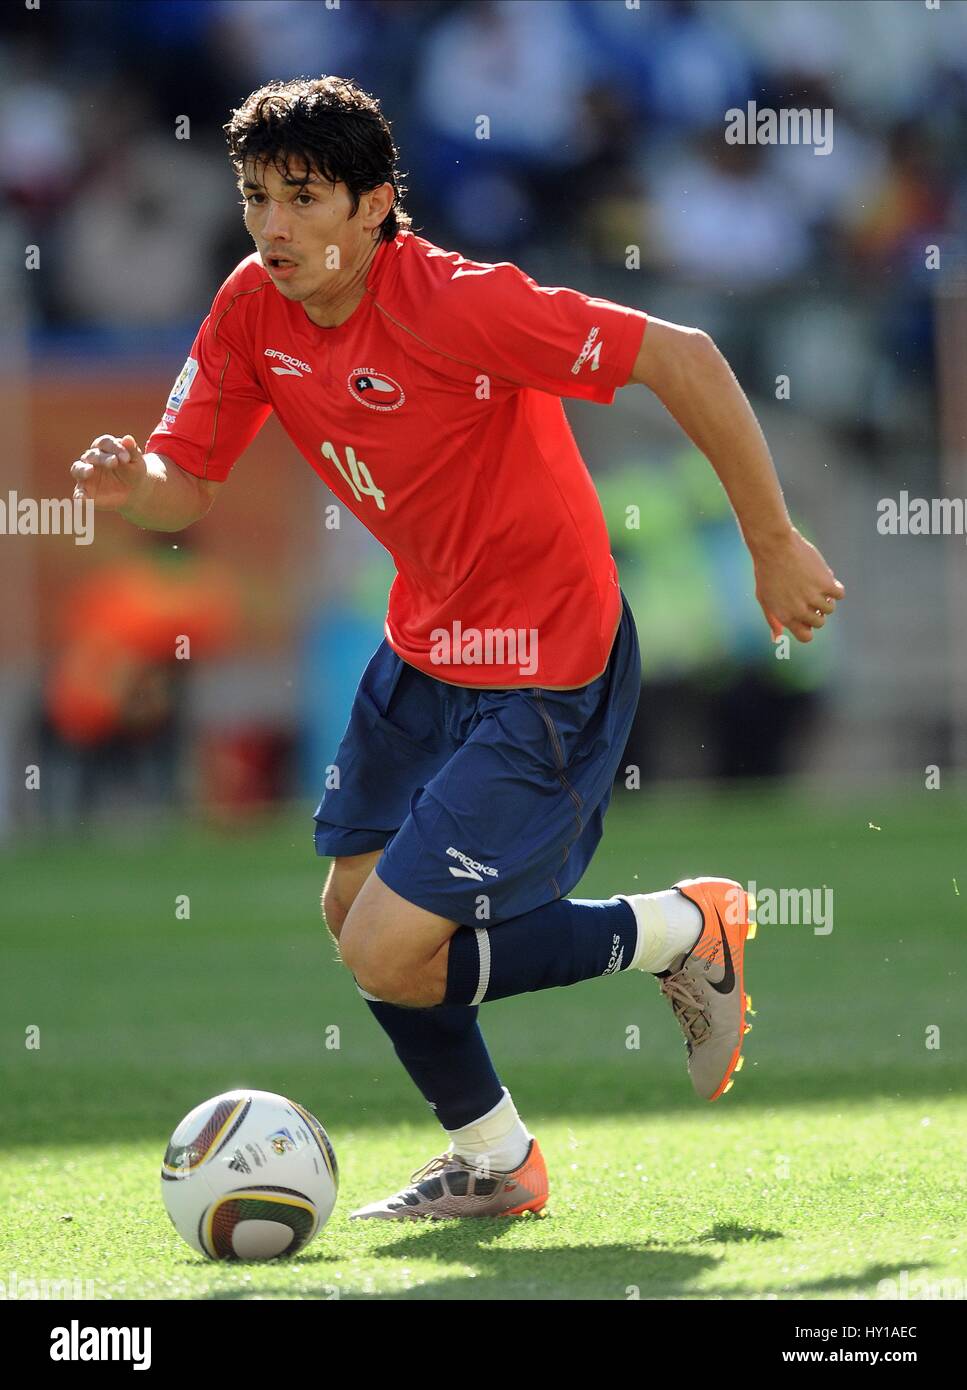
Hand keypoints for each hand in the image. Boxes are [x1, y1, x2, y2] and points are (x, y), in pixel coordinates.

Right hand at [70, 434, 147, 511]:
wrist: (133, 490)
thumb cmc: (133, 471)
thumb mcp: (136, 461)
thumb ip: (132, 450)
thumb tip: (128, 438)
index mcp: (104, 447)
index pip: (105, 442)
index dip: (115, 448)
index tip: (127, 458)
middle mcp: (91, 459)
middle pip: (92, 455)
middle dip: (102, 458)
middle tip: (114, 462)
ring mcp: (85, 474)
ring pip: (77, 469)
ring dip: (82, 470)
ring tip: (89, 471)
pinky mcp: (85, 491)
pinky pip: (79, 493)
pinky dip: (79, 496)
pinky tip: (83, 498)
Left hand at [752, 527, 843, 643]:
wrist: (774, 546)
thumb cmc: (766, 572)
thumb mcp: (764, 598)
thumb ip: (772, 620)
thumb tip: (776, 639)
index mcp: (785, 616)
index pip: (806, 637)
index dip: (808, 627)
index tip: (806, 616)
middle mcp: (800, 610)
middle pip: (819, 623)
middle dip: (816, 612)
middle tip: (808, 596)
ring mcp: (813, 597)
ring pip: (830, 609)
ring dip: (825, 598)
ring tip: (814, 585)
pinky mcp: (825, 583)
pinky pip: (840, 594)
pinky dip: (835, 587)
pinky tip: (824, 578)